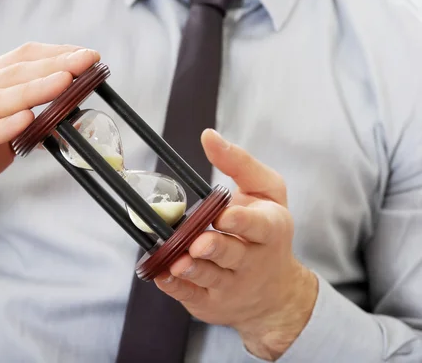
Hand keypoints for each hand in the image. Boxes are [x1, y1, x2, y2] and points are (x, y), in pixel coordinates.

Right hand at [0, 42, 99, 213]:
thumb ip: (17, 121)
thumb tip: (58, 120)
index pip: (20, 59)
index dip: (55, 55)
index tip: (87, 55)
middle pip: (13, 74)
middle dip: (54, 66)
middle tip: (87, 61)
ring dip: (31, 90)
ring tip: (63, 82)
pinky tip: (23, 120)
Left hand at [155, 129, 317, 360]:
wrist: (276, 293)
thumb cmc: (266, 234)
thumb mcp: (267, 193)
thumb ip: (239, 163)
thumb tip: (208, 136)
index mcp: (270, 231)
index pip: (258, 228)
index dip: (240, 222)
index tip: (223, 216)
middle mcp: (252, 261)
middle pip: (231, 254)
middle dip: (215, 248)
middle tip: (199, 242)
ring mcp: (232, 286)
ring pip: (210, 277)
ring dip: (193, 270)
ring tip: (179, 262)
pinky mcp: (211, 303)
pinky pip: (191, 296)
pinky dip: (176, 287)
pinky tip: (163, 275)